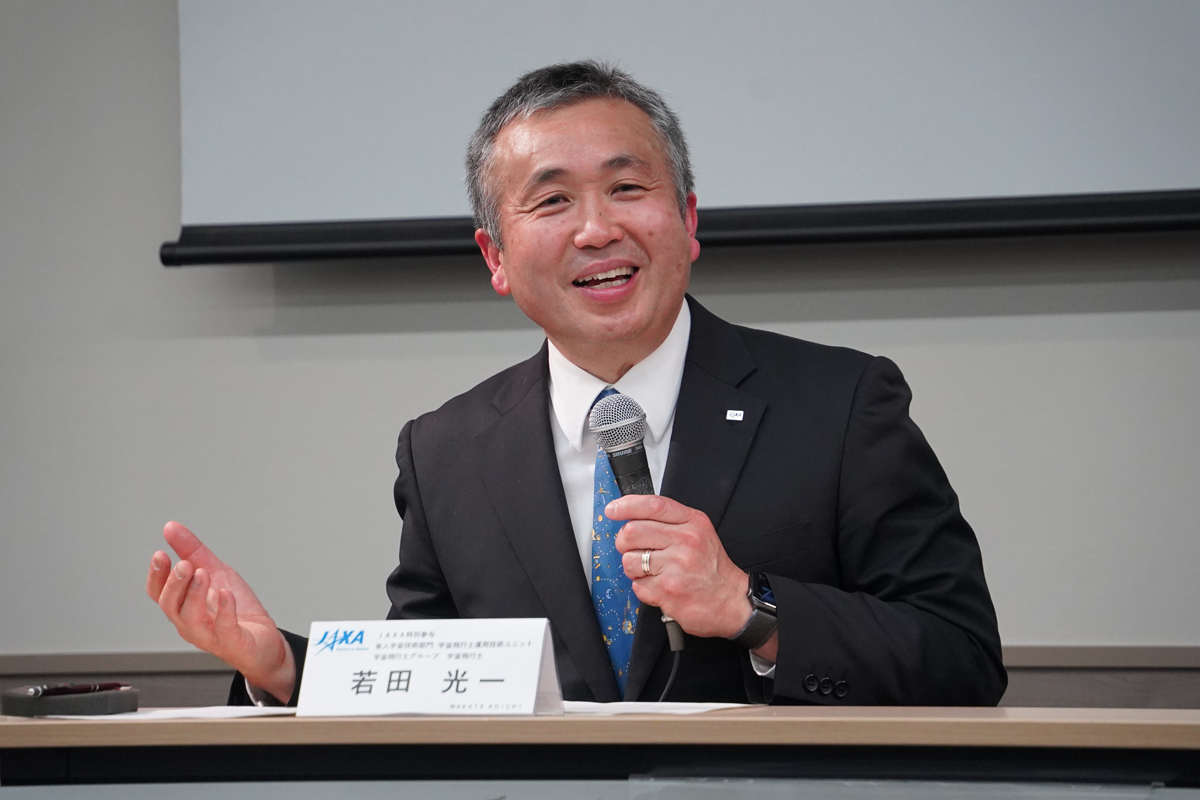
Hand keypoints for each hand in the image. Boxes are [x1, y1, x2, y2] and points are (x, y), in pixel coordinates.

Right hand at [146, 521, 294, 703]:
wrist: (263, 640)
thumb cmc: (236, 609)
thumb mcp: (215, 572)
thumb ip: (193, 551)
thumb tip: (170, 527)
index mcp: (184, 606)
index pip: (159, 593)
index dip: (156, 576)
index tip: (160, 555)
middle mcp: (190, 623)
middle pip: (171, 606)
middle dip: (175, 583)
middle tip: (185, 565)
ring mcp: (210, 635)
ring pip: (191, 619)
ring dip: (194, 594)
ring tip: (202, 573)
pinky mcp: (232, 642)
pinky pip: (224, 628)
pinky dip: (224, 610)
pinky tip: (225, 594)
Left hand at [607, 495, 751, 639]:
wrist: (732, 602)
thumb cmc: (712, 569)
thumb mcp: (700, 533)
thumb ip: (671, 522)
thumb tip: (633, 516)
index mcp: (693, 523)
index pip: (653, 505)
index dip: (627, 506)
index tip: (612, 510)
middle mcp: (685, 541)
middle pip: (632, 532)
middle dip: (624, 543)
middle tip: (632, 550)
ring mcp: (675, 566)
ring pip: (629, 560)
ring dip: (634, 569)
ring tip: (652, 573)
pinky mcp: (667, 590)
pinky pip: (637, 585)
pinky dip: (644, 589)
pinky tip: (660, 588)